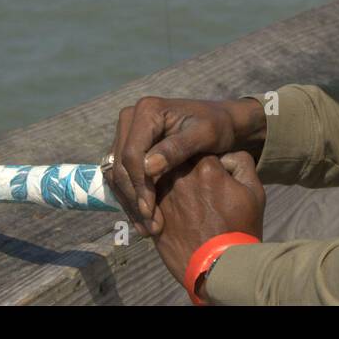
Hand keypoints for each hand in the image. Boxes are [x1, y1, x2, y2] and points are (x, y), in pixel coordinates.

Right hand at [105, 96, 265, 236]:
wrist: (221, 123)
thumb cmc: (217, 127)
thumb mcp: (203, 135)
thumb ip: (177, 148)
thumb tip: (149, 169)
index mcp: (147, 110)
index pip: (132, 153)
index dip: (139, 184)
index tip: (150, 210)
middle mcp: (132, 119)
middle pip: (120, 165)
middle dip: (133, 198)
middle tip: (150, 226)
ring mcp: (128, 134)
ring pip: (117, 174)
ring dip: (130, 203)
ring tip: (148, 228)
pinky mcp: (129, 149)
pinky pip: (122, 176)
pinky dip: (131, 198)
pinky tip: (144, 220)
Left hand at [152, 151, 264, 294]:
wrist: (219, 267)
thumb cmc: (240, 229)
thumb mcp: (254, 192)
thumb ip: (241, 162)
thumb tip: (226, 154)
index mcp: (206, 166)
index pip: (199, 145)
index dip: (204, 154)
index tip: (209, 165)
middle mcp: (180, 176)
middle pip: (177, 158)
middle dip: (183, 164)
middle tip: (194, 179)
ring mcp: (163, 195)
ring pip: (160, 174)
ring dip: (167, 179)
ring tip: (182, 194)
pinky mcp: (152, 213)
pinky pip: (148, 196)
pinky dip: (154, 197)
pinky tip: (168, 208)